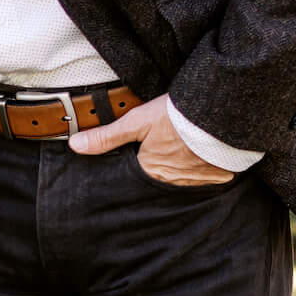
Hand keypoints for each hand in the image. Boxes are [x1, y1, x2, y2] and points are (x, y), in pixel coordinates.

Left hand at [67, 91, 232, 185]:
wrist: (219, 114)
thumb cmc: (176, 117)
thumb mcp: (136, 121)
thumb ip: (107, 136)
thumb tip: (76, 146)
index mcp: (150, 171)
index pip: (139, 173)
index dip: (140, 161)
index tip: (145, 151)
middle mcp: (172, 181)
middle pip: (161, 176)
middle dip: (162, 164)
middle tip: (167, 146)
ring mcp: (196, 181)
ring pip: (183, 176)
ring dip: (182, 165)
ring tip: (183, 147)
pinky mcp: (218, 176)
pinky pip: (207, 175)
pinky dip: (203, 166)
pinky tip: (202, 152)